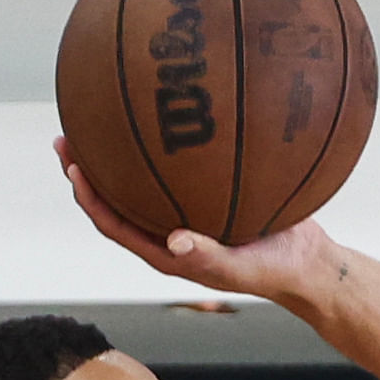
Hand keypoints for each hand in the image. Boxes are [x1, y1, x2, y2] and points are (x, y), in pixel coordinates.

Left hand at [54, 135, 337, 304]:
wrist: (309, 260)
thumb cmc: (273, 269)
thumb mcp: (239, 266)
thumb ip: (207, 255)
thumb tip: (173, 241)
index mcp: (165, 250)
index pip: (113, 223)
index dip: (89, 197)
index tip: (72, 166)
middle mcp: (169, 228)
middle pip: (117, 197)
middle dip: (89, 169)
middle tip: (69, 135)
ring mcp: (189, 210)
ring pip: (142, 179)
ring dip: (117, 154)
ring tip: (99, 119)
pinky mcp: (211, 192)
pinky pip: (182, 165)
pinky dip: (168, 142)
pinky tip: (172, 110)